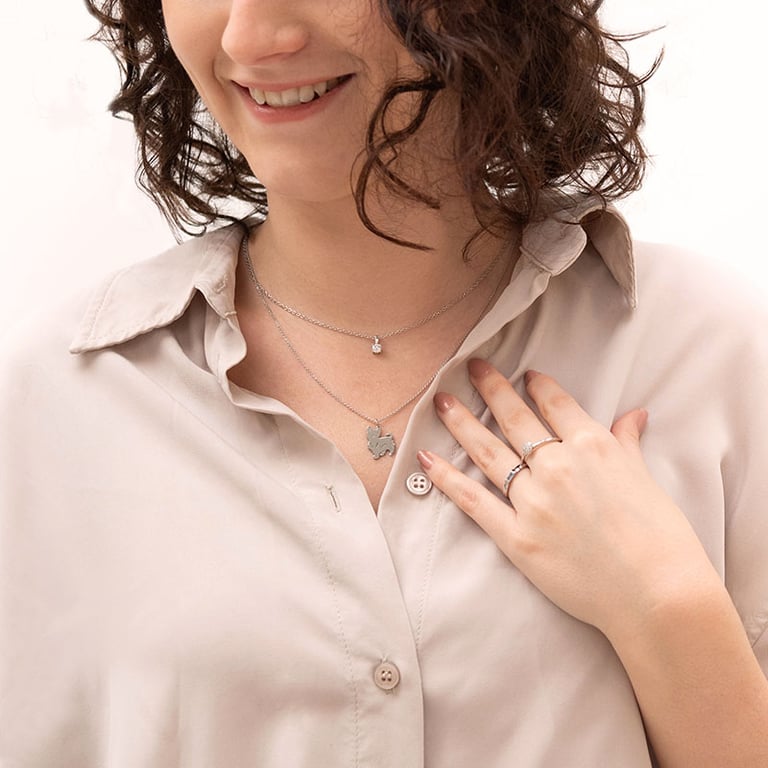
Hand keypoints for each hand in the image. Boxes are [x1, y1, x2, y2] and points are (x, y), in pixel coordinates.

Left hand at [418, 358, 722, 642]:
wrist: (659, 595)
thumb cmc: (662, 539)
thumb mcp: (646, 479)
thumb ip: (627, 444)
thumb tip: (633, 415)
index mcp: (592, 446)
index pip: (556, 404)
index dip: (537, 385)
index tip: (523, 374)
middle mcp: (557, 465)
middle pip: (514, 418)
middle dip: (491, 388)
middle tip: (471, 367)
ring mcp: (532, 500)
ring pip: (487, 451)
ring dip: (460, 422)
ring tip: (440, 401)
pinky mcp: (515, 537)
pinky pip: (472, 500)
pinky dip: (446, 477)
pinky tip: (426, 457)